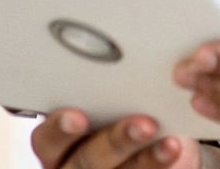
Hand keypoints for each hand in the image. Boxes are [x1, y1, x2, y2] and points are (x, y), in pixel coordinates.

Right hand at [28, 108, 210, 167]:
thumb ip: (104, 90)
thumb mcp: (105, 100)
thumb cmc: (118, 113)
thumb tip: (123, 61)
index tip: (78, 116)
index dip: (59, 129)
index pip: (46, 139)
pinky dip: (159, 163)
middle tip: (144, 124)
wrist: (154, 146)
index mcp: (57, 142)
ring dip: (146, 157)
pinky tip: (173, 148)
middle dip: (115, 140)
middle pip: (84, 161)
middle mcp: (72, 166)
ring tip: (170, 141)